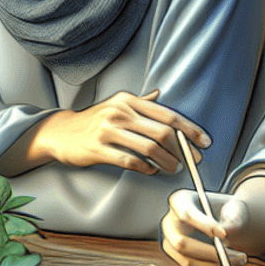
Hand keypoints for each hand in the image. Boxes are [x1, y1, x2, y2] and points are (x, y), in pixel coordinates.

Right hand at [35, 90, 209, 174]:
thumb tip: (160, 94)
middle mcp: (120, 112)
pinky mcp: (98, 149)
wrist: (60, 132)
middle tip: (193, 160)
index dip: (189, 129)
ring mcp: (108, 130)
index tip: (204, 141)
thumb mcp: (116, 104)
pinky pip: (129, 161)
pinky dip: (146, 168)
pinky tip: (152, 171)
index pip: (168, 114)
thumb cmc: (94, 120)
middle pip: (162, 132)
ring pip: (149, 148)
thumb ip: (140, 102)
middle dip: (183, 149)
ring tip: (175, 168)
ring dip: (168, 161)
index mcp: (129, 100)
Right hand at [161, 188, 248, 265]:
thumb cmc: (227, 210)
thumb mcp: (234, 207)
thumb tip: (225, 233)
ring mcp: (170, 244)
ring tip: (241, 260)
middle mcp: (169, 223)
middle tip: (239, 256)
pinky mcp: (177, 260)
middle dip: (211, 254)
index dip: (204, 225)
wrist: (224, 221)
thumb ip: (232, 219)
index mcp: (179, 201)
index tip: (224, 235)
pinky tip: (231, 265)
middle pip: (182, 243)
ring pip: (188, 262)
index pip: (187, 214)